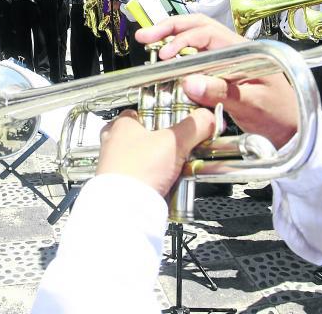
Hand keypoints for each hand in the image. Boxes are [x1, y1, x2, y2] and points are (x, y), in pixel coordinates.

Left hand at [97, 109, 215, 196]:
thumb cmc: (137, 171)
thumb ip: (194, 127)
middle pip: (146, 137)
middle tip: (181, 147)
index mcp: (121, 125)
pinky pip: (143, 178)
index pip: (143, 111)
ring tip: (178, 168)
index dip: (163, 115)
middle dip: (165, 143)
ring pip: (145, 159)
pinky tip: (168, 184)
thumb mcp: (175, 142)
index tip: (179, 122)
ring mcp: (115, 166)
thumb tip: (208, 118)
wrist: (125, 210)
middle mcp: (113, 144)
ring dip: (162, 163)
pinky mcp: (121, 186)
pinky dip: (156, 180)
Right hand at [136, 15, 298, 147]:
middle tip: (144, 36)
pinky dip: (180, 55)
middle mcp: (235, 51)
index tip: (163, 56)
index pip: (206, 34)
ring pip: (197, 40)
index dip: (181, 42)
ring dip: (173, 38)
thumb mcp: (251, 105)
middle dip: (169, 28)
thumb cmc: (281, 115)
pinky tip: (167, 62)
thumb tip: (189, 82)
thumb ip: (221, 92)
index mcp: (243, 51)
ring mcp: (229, 61)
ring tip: (150, 42)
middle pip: (198, 27)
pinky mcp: (224, 74)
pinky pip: (199, 58)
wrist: (295, 131)